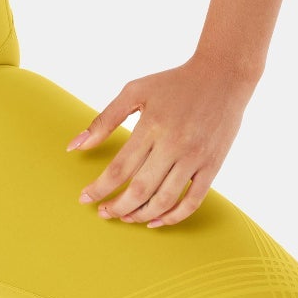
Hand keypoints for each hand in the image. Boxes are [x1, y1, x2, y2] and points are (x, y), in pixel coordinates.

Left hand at [64, 56, 257, 227]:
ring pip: (165, 200)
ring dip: (141, 216)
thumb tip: (74, 147)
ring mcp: (195, 158)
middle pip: (140, 190)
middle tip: (103, 213)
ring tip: (125, 217)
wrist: (223, 76)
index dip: (99, 188)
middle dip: (117, 207)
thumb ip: (104, 120)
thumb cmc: (173, 83)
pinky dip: (173, 217)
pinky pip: (193, 201)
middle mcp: (174, 145)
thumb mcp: (135, 91)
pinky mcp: (213, 165)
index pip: (119, 169)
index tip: (84, 198)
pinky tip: (156, 221)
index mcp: (151, 126)